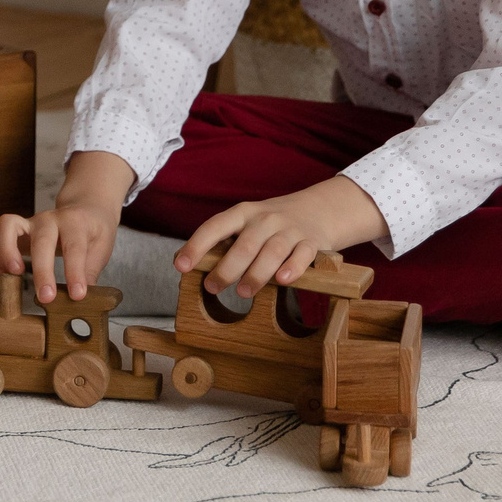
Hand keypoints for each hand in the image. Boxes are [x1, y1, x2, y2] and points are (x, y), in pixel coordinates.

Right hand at [0, 150, 134, 303]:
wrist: (84, 207)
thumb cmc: (92, 230)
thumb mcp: (102, 247)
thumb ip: (90, 272)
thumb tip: (81, 301)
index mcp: (75, 223)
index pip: (75, 247)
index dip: (75, 272)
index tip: (77, 295)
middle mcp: (49, 219)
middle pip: (41, 240)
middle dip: (41, 270)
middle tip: (46, 297)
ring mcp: (28, 222)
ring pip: (7, 226)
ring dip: (6, 251)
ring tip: (13, 275)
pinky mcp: (14, 230)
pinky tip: (2, 274)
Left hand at [173, 175, 386, 300]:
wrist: (321, 208)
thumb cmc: (273, 223)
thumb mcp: (248, 223)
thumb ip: (223, 240)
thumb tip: (184, 261)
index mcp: (243, 213)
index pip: (215, 226)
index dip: (196, 245)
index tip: (181, 266)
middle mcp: (265, 219)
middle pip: (245, 244)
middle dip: (227, 268)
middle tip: (213, 287)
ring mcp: (290, 230)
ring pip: (272, 251)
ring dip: (256, 273)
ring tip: (243, 292)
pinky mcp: (312, 242)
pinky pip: (303, 255)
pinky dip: (293, 268)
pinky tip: (283, 280)